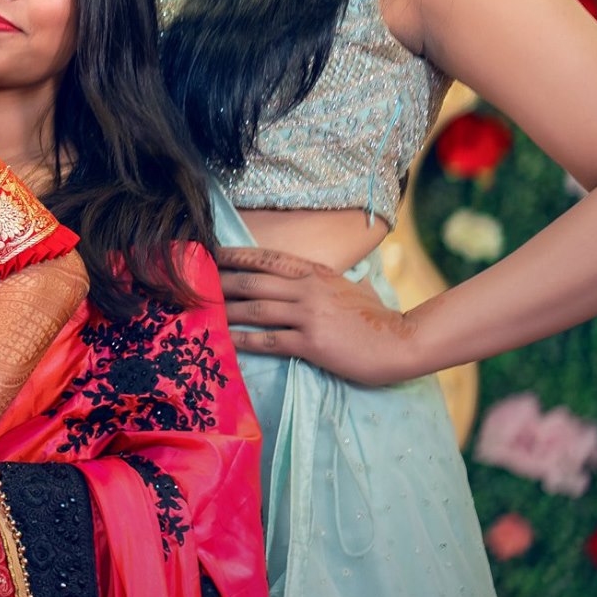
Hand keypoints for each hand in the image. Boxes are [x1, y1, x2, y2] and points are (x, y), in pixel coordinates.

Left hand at [219, 246, 420, 384]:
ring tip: (203, 312)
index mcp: (316, 272)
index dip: (236, 255)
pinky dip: (244, 339)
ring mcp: (309, 314)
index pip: (267, 258)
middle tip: (194, 283)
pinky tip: (227, 340)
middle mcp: (308, 288)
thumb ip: (323, 280)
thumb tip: (305, 277)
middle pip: (252, 281)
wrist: (402, 342)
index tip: (211, 254)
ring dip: (225, 311)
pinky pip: (269, 340)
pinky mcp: (311, 342)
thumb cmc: (376, 317)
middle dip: (220, 282)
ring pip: (255, 309)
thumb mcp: (349, 286)